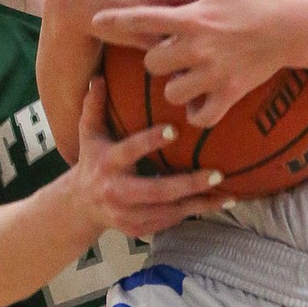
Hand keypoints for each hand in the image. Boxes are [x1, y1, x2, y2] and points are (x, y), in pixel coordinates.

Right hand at [71, 78, 228, 237]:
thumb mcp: (88, 134)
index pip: (129, 150)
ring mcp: (127, 214)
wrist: (80, 207)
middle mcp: (116, 191)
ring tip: (227, 194)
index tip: (174, 130)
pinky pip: (170, 221)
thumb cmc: (92, 161)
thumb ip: (94, 106)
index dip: (149, 141)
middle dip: (188, 184)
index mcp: (107, 163)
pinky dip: (193, 213)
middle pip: (156, 191)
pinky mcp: (138, 229)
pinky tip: (215, 204)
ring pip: (168, 211)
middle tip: (217, 174)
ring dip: (199, 204)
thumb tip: (98, 77)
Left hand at [91, 0, 307, 127]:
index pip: (142, 19)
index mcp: (192, 15)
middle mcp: (197, 46)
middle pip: (152, 63)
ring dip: (175, 87)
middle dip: (156, 60)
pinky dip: (197, 113)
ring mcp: (212, 73)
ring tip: (184, 77)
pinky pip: (200, 116)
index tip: (97, 21)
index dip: (116, 20)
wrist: (295, 25)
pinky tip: (198, 103)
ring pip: (172, 92)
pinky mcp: (229, 93)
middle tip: (167, 54)